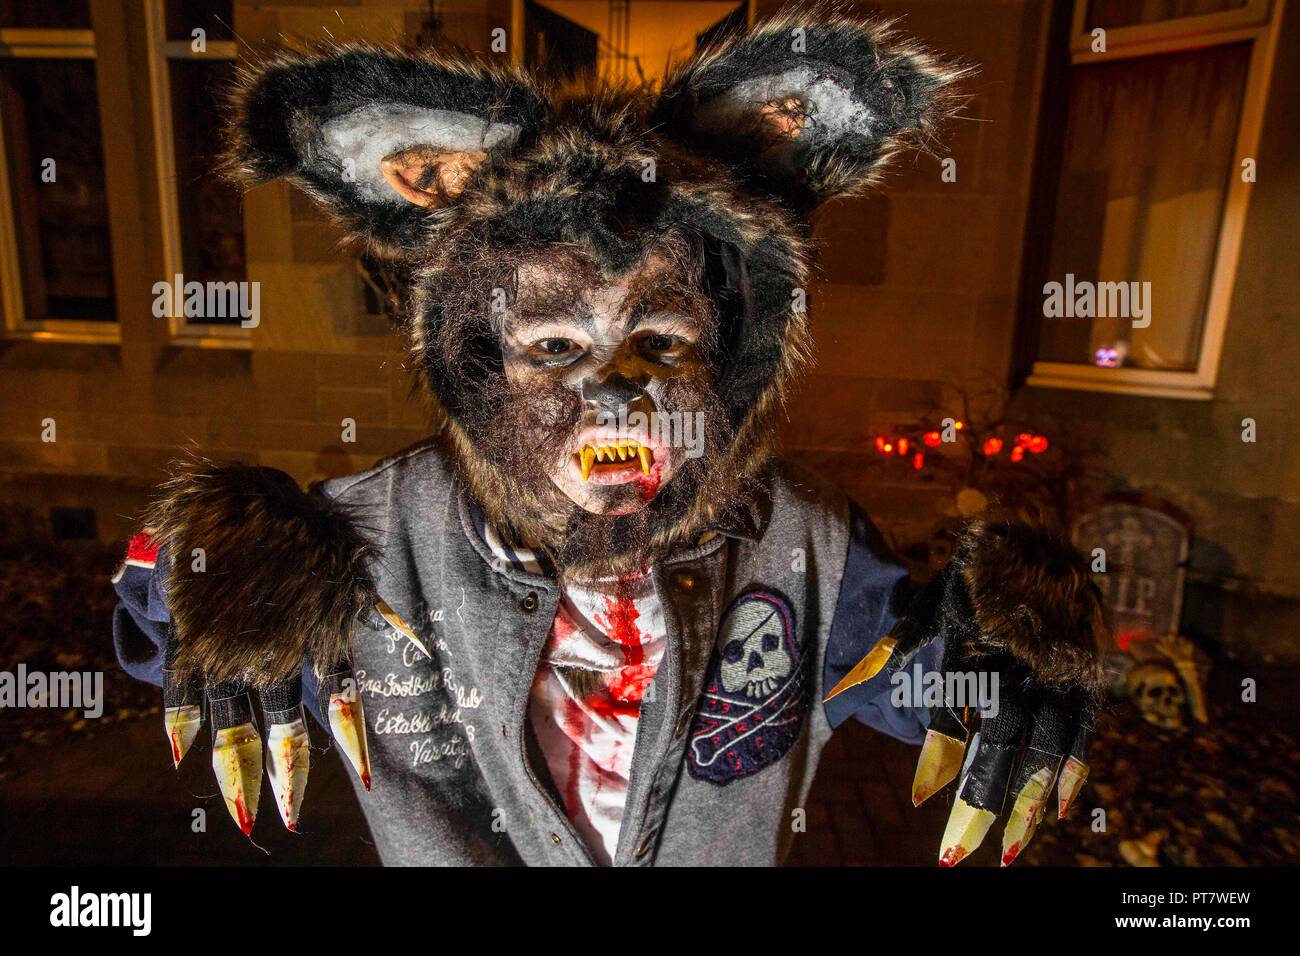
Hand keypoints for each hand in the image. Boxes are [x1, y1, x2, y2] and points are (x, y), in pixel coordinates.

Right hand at [146, 461, 387, 836]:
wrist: (245, 494)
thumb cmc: (304, 527)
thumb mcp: (345, 565)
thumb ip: (372, 609)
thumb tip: (414, 643)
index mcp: (315, 635)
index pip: (337, 701)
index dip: (349, 742)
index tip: (364, 780)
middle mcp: (276, 652)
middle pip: (281, 729)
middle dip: (285, 776)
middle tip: (285, 820)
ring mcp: (231, 648)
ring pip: (234, 723)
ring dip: (238, 769)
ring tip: (244, 814)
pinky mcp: (192, 636)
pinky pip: (184, 687)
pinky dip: (182, 719)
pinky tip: (181, 754)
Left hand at [827, 519, 1106, 865]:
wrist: (1039, 538)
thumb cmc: (970, 579)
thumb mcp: (929, 604)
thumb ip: (894, 650)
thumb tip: (842, 692)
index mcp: (974, 646)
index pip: (954, 710)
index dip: (937, 753)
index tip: (918, 796)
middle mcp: (1018, 665)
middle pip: (1001, 742)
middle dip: (980, 799)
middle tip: (957, 852)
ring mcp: (1058, 674)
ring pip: (1045, 748)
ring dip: (1027, 802)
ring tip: (1008, 850)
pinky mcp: (1086, 678)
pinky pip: (1085, 732)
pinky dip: (1075, 771)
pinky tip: (1061, 813)